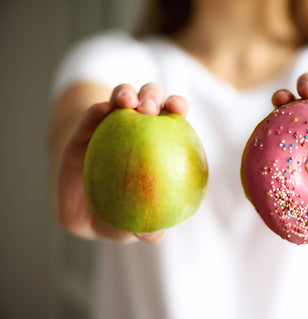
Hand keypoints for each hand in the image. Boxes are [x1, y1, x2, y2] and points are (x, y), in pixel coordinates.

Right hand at [57, 83, 187, 242]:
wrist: (78, 209)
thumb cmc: (116, 214)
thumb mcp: (127, 225)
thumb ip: (142, 228)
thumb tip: (155, 236)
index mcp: (155, 144)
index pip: (170, 120)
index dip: (177, 107)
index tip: (180, 108)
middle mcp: (135, 129)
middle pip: (148, 101)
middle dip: (153, 94)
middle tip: (152, 107)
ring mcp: (109, 126)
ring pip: (120, 98)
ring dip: (126, 93)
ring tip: (127, 102)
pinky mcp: (84, 129)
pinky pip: (91, 116)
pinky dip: (97, 110)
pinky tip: (101, 110)